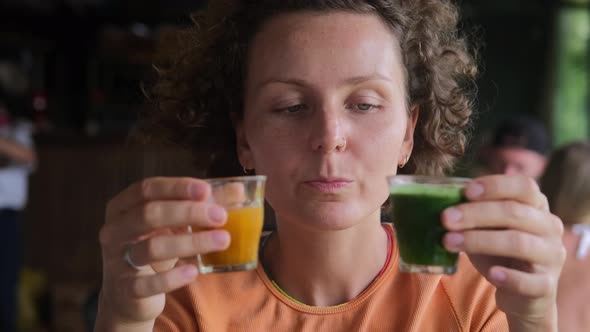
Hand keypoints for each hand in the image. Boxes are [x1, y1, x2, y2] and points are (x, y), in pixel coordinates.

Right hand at [97, 177, 230, 327]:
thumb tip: (238, 189)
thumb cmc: (155, 246)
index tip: (206, 190)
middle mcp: (114, 230)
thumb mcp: (175, 224)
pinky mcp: (124, 289)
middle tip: (221, 216)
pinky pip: (147, 283)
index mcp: (123, 206)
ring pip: (151, 247)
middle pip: (149, 214)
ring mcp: (116, 260)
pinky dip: (172, 277)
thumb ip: (203, 205)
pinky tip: (194, 271)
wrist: (131, 295)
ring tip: (223, 240)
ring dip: (191, 242)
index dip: (176, 187)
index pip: (146, 189)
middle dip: (188, 212)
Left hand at [441, 175, 565, 330]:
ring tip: (448, 242)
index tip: (466, 192)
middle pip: (514, 213)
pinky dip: (510, 277)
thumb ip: (472, 212)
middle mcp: (549, 226)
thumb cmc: (499, 250)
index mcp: (536, 205)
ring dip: (480, 241)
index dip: (495, 186)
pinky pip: (530, 281)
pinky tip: (492, 274)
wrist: (520, 291)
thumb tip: (440, 199)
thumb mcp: (486, 227)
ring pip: (519, 243)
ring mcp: (551, 256)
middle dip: (475, 214)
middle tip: (445, 219)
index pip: (523, 186)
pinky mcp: (546, 285)